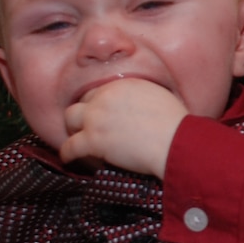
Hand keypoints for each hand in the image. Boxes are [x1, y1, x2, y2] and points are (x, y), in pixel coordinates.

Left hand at [58, 77, 188, 177]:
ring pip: (70, 119)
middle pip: (82, 102)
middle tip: (88, 126)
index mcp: (122, 85)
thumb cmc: (176, 124)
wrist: (175, 141)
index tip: (101, 115)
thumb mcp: (160, 97)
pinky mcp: (92, 140)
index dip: (98, 104)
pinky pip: (69, 146)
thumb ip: (143, 97)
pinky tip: (69, 157)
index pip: (99, 91)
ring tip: (76, 139)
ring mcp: (96, 117)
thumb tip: (142, 107)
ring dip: (73, 129)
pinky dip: (68, 153)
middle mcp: (105, 97)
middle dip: (83, 114)